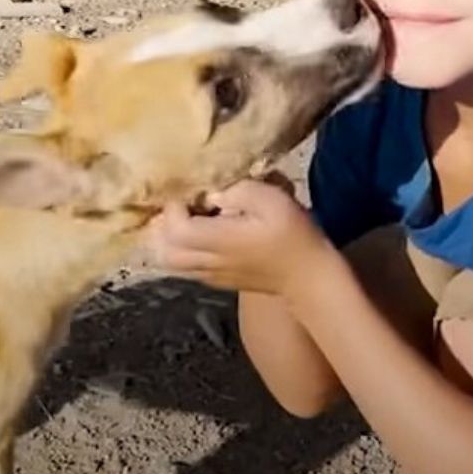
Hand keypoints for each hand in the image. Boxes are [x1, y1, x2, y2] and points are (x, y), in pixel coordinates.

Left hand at [148, 175, 336, 296]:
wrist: (308, 276)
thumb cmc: (293, 234)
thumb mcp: (272, 200)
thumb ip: (238, 191)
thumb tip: (211, 195)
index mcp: (220, 241)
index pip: (176, 228)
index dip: (174, 207)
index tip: (188, 192)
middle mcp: (209, 262)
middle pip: (164, 250)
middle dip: (163, 226)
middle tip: (180, 206)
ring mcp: (211, 276)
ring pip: (171, 263)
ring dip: (170, 241)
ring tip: (185, 220)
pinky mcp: (217, 282)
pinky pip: (185, 268)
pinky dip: (181, 251)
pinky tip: (198, 236)